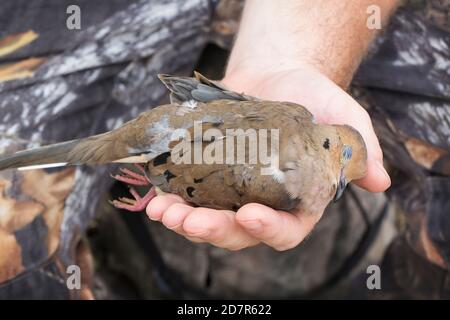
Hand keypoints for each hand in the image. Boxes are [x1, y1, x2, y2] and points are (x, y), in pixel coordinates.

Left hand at [146, 65, 390, 250]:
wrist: (275, 72)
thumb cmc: (313, 95)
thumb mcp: (343, 117)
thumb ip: (359, 148)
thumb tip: (381, 180)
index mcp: (297, 199)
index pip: (285, 228)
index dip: (268, 229)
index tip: (250, 214)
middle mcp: (262, 201)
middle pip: (237, 232)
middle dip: (213, 230)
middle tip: (190, 220)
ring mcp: (231, 190)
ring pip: (207, 218)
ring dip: (183, 220)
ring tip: (163, 209)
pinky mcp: (208, 173)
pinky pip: (187, 194)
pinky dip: (170, 198)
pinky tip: (155, 194)